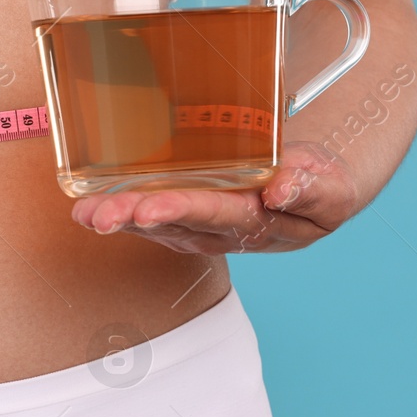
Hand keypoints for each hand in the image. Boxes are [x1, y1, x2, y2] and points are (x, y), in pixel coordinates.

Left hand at [69, 142, 361, 253]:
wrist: (315, 191)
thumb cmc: (321, 187)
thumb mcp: (332, 188)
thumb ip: (310, 189)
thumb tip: (280, 190)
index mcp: (259, 223)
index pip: (217, 214)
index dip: (181, 210)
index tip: (149, 208)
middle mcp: (223, 230)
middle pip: (175, 224)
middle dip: (135, 218)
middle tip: (99, 215)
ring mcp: (202, 226)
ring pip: (155, 224)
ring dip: (118, 218)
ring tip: (83, 213)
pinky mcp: (187, 214)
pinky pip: (149, 215)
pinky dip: (119, 209)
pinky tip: (88, 204)